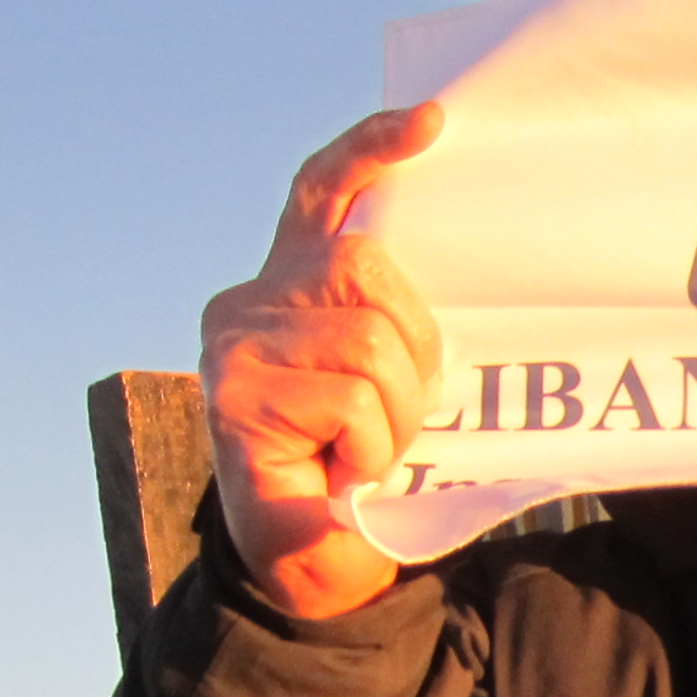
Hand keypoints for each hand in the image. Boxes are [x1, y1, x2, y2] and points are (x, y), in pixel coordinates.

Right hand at [196, 103, 445, 619]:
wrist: (312, 573)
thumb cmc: (360, 472)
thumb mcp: (392, 386)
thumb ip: (395, 323)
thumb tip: (463, 267)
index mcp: (286, 286)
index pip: (323, 192)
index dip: (372, 149)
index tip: (433, 124)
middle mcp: (247, 302)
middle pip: (365, 265)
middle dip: (414, 341)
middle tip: (404, 410)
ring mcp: (233, 349)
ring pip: (368, 338)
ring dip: (397, 409)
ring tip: (368, 452)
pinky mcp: (234, 399)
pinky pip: (351, 399)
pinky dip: (373, 445)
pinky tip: (344, 473)